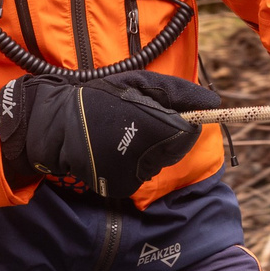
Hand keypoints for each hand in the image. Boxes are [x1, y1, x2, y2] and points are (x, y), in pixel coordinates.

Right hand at [0, 72, 222, 201]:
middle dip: (165, 135)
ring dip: (149, 149)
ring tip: (123, 132)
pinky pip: (139, 175)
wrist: (56, 125)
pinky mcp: (119, 187)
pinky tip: (114, 148)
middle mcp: (144, 155)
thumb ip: (177, 91)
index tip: (171, 113)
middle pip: (173, 150)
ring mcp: (131, 175)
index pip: (187, 133)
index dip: (184, 122)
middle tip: (141, 120)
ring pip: (157, 164)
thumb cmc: (100, 98)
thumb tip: (213, 102)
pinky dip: (133, 163)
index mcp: (152, 126)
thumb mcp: (138, 83)